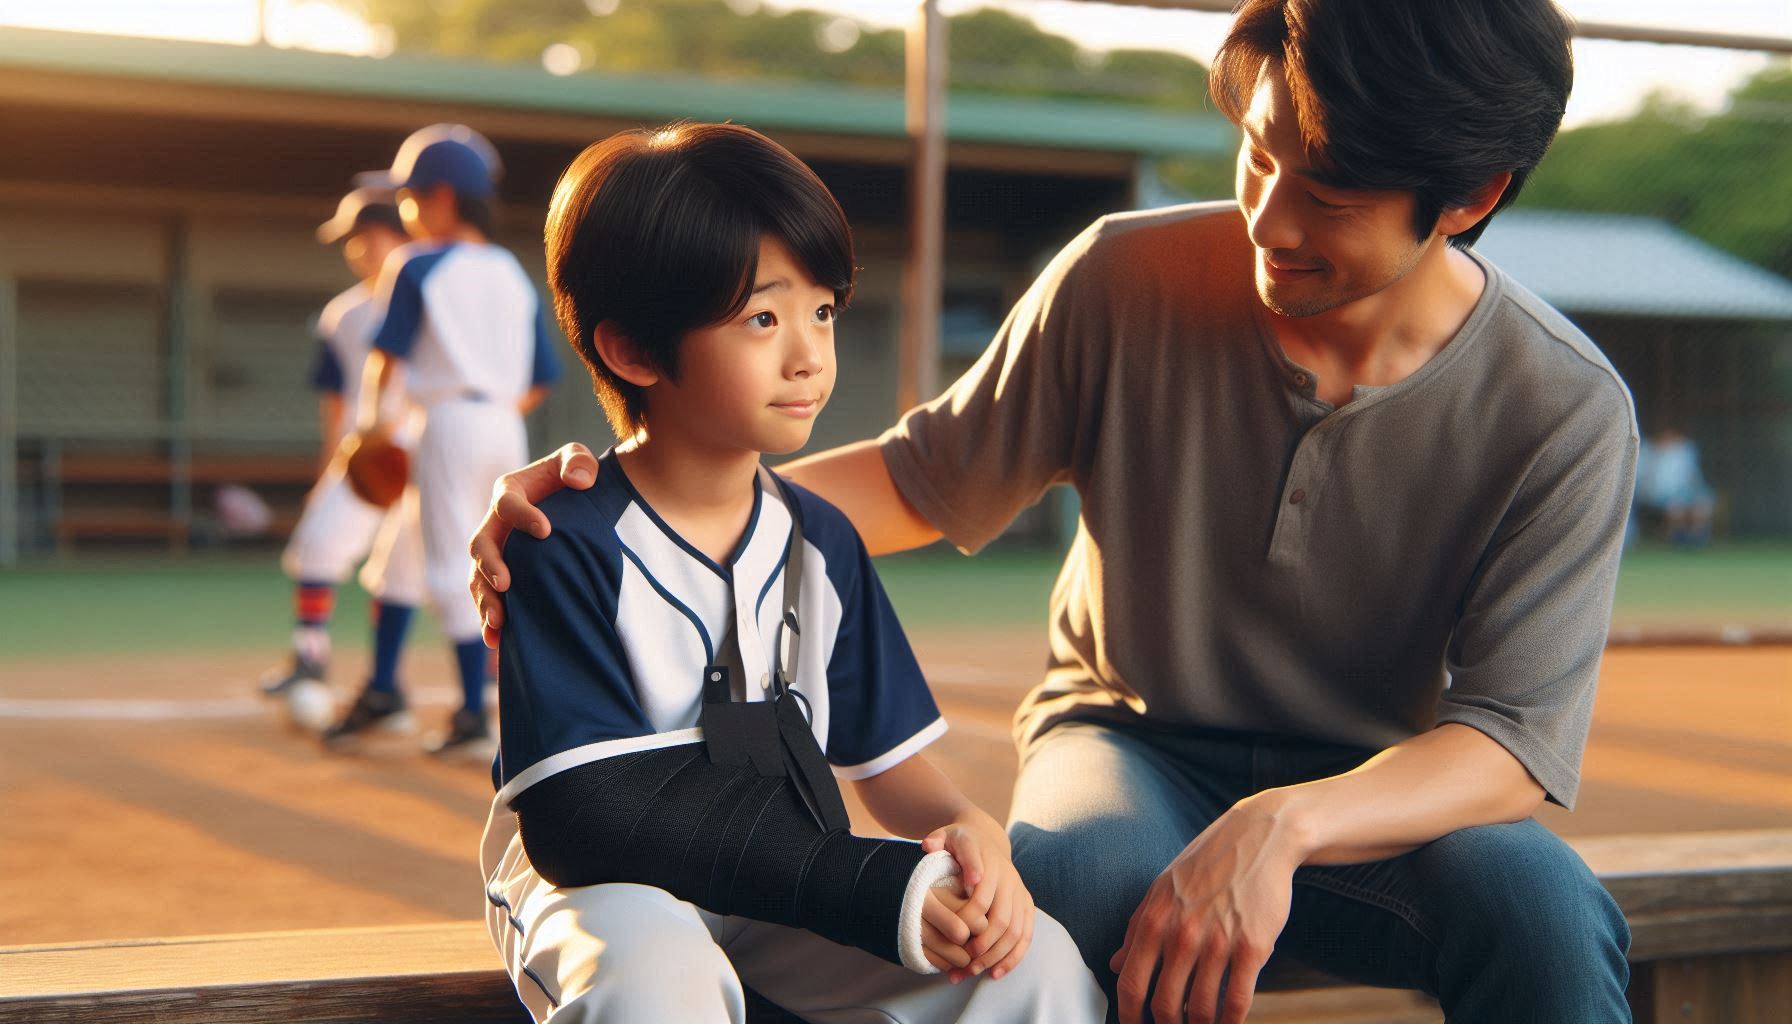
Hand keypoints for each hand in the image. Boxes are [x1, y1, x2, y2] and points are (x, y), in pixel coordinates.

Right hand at [468, 442, 598, 646]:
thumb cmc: (573, 477)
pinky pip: (487, 597)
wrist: (574, 502)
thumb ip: (579, 461)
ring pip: (477, 576)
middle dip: (490, 565)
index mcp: (509, 492)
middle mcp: (494, 523)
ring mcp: (496, 551)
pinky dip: (489, 618)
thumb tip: (579, 481)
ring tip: (500, 622)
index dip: (523, 516)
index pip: (507, 504)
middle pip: (481, 544)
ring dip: (485, 599)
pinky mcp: (501, 574)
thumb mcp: (579, 459)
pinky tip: (499, 641)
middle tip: (507, 584)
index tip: (546, 531)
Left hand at [922, 816, 1034, 981]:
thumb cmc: (958, 843)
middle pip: (999, 915)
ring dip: (994, 955)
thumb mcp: (946, 836)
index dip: (972, 905)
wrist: (985, 839)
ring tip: (972, 971)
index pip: (980, 881)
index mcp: (986, 857)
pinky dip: (1012, 957)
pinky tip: (994, 974)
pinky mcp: (1026, 903)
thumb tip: (928, 846)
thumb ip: (936, 840)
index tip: (961, 923)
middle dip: (981, 942)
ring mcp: (1019, 890)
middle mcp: (1007, 874)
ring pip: (1014, 930)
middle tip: (962, 961)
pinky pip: (1025, 935)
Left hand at [1109, 797, 1304, 1023]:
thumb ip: (1136, 927)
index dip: (1129, 1016)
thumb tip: (1115, 963)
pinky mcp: (1253, 948)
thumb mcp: (1161, 888)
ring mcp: (1218, 942)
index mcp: (1154, 920)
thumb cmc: (1206, 863)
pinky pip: (1237, 1000)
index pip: (1131, 983)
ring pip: (1202, 1008)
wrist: (1258, 838)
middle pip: (1165, 1005)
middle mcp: (1182, 935)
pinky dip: (1231, 1021)